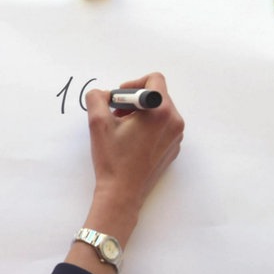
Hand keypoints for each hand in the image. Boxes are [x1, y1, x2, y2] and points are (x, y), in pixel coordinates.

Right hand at [86, 73, 183, 222]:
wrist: (122, 193)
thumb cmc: (112, 160)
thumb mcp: (97, 124)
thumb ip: (97, 99)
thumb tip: (102, 94)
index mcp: (160, 111)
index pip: (154, 80)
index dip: (133, 84)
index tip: (119, 99)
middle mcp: (174, 122)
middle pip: (157, 96)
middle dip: (134, 102)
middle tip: (116, 116)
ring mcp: (176, 137)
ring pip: (160, 112)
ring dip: (141, 115)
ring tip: (122, 131)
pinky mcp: (173, 149)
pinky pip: (162, 128)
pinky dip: (147, 129)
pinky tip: (131, 143)